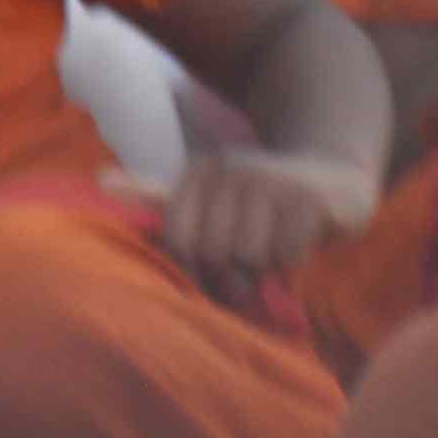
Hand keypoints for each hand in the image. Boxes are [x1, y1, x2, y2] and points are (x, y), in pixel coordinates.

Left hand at [128, 147, 373, 301]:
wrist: (335, 177)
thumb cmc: (261, 199)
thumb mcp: (207, 194)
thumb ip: (158, 196)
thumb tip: (101, 179)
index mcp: (200, 173)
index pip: (180, 239)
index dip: (196, 266)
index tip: (213, 265)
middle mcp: (231, 171)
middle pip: (215, 252)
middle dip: (235, 266)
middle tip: (254, 252)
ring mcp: (270, 181)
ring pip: (251, 256)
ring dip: (267, 262)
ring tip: (277, 238)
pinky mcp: (307, 199)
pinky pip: (287, 255)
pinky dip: (295, 257)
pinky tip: (302, 234)